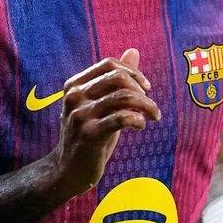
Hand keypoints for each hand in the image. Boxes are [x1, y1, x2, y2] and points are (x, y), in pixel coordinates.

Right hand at [52, 49, 158, 196]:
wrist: (67, 170)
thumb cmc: (89, 135)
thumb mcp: (101, 104)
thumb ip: (116, 79)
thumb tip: (134, 51)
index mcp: (74, 85)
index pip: (109, 64)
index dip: (132, 72)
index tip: (146, 87)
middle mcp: (74, 96)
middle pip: (118, 77)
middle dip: (141, 89)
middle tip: (151, 106)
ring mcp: (80, 115)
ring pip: (124, 97)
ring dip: (147, 105)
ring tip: (154, 116)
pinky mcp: (89, 134)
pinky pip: (122, 117)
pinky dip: (138, 119)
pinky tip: (140, 125)